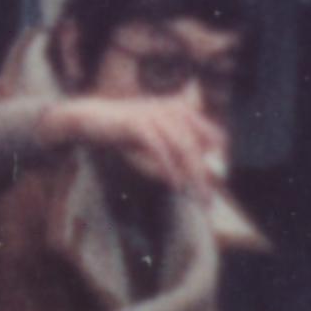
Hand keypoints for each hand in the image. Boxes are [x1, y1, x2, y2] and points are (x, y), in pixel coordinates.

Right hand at [51, 92, 230, 199]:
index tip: (219, 184)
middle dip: (205, 175)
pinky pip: (160, 149)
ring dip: (192, 176)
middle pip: (198, 146)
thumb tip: (193, 174)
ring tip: (197, 197)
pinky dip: (169, 168)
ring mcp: (155, 115)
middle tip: (208, 200)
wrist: (92, 119)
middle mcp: (171, 109)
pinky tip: (174, 184)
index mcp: (179, 109)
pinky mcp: (139, 124)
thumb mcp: (156, 137)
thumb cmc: (125, 130)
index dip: (218, 160)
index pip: (212, 134)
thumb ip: (176, 149)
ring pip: (183, 148)